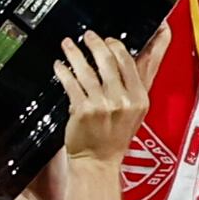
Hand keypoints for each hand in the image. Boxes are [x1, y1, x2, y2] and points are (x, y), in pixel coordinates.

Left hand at [55, 29, 151, 162]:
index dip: (117, 45)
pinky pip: (71, 83)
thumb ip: (136, 83)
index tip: (109, 38)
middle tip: (88, 36)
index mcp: (139, 98)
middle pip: (109, 60)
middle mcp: (123, 100)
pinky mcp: (83, 110)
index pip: (129, 61)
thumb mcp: (135, 110)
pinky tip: (59, 65)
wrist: (98, 163)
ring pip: (87, 69)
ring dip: (75, 53)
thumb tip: (138, 53)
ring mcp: (103, 105)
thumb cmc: (115, 137)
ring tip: (68, 44)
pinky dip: (63, 71)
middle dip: (96, 43)